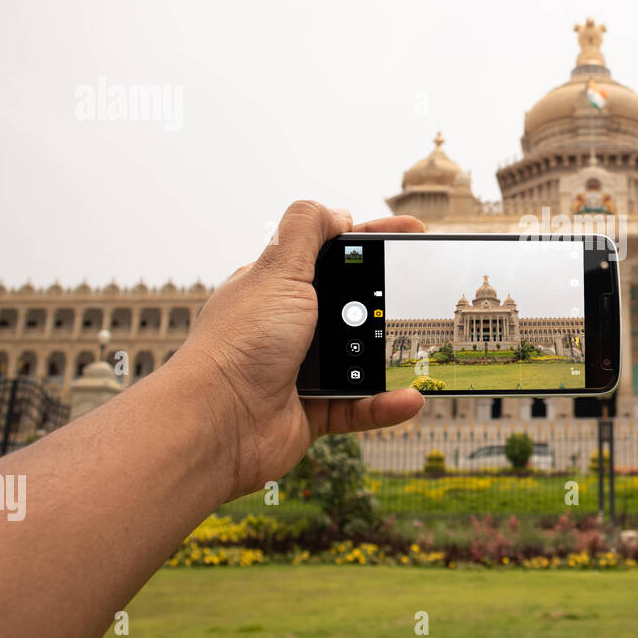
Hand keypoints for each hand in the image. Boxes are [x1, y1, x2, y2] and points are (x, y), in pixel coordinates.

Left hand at [174, 200, 425, 500]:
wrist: (218, 423)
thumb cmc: (240, 344)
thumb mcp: (277, 270)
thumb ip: (306, 229)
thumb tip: (338, 213)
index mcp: (277, 288)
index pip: (332, 253)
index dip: (370, 239)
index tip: (411, 233)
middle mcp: (289, 326)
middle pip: (351, 304)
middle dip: (385, 299)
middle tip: (420, 292)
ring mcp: (302, 370)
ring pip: (359, 357)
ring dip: (387, 356)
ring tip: (416, 350)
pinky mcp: (313, 411)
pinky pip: (360, 406)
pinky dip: (384, 405)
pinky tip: (409, 399)